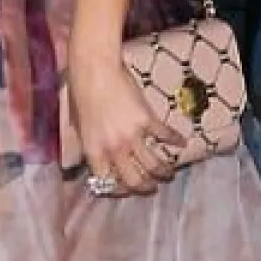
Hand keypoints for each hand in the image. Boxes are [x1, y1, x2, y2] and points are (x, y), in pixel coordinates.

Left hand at [66, 54, 181, 198]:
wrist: (94, 70)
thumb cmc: (80, 93)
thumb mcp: (78, 125)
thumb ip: (90, 143)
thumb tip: (97, 155)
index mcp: (94, 151)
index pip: (107, 183)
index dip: (119, 191)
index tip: (127, 191)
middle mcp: (113, 149)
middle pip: (133, 180)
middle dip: (145, 188)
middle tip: (152, 188)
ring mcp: (132, 136)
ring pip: (152, 165)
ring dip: (163, 172)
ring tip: (169, 173)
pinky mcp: (147, 120)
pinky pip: (165, 136)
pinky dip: (175, 140)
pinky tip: (182, 143)